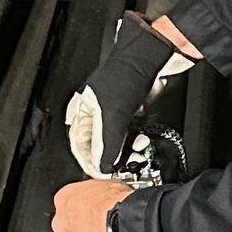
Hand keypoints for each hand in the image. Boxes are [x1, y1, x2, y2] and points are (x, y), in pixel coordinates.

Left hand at [53, 179, 134, 231]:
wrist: (124, 223)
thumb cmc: (118, 203)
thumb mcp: (110, 185)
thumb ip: (102, 193)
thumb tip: (111, 193)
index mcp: (67, 198)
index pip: (67, 202)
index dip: (82, 207)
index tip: (92, 208)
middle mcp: (62, 222)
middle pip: (64, 227)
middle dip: (77, 229)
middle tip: (95, 228)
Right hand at [66, 13, 195, 177]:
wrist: (153, 56)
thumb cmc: (127, 73)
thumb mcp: (113, 116)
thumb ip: (106, 146)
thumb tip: (102, 168)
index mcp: (82, 109)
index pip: (78, 144)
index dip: (88, 161)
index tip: (100, 174)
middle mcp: (95, 111)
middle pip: (97, 144)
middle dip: (109, 158)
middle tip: (119, 169)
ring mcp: (114, 111)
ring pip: (115, 141)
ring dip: (125, 151)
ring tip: (134, 155)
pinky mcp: (131, 111)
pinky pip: (130, 134)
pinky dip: (135, 142)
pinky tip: (140, 142)